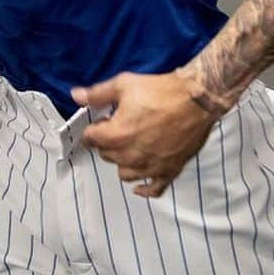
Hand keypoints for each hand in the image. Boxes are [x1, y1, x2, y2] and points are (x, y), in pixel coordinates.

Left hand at [73, 72, 216, 196]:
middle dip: (109, 142)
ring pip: (125, 174)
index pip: (91, 138)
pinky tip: (141, 186)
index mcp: (116, 135)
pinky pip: (153, 190)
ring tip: (133, 146)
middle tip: (122, 126)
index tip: (106, 118)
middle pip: (106, 155)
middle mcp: (130, 156)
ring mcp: (150, 167)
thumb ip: (98, 93)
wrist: (198, 99)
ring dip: (124, 161)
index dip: (97, 126)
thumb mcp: (126, 84)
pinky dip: (145, 189)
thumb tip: (75, 95)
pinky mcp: (169, 171)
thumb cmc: (162, 90)